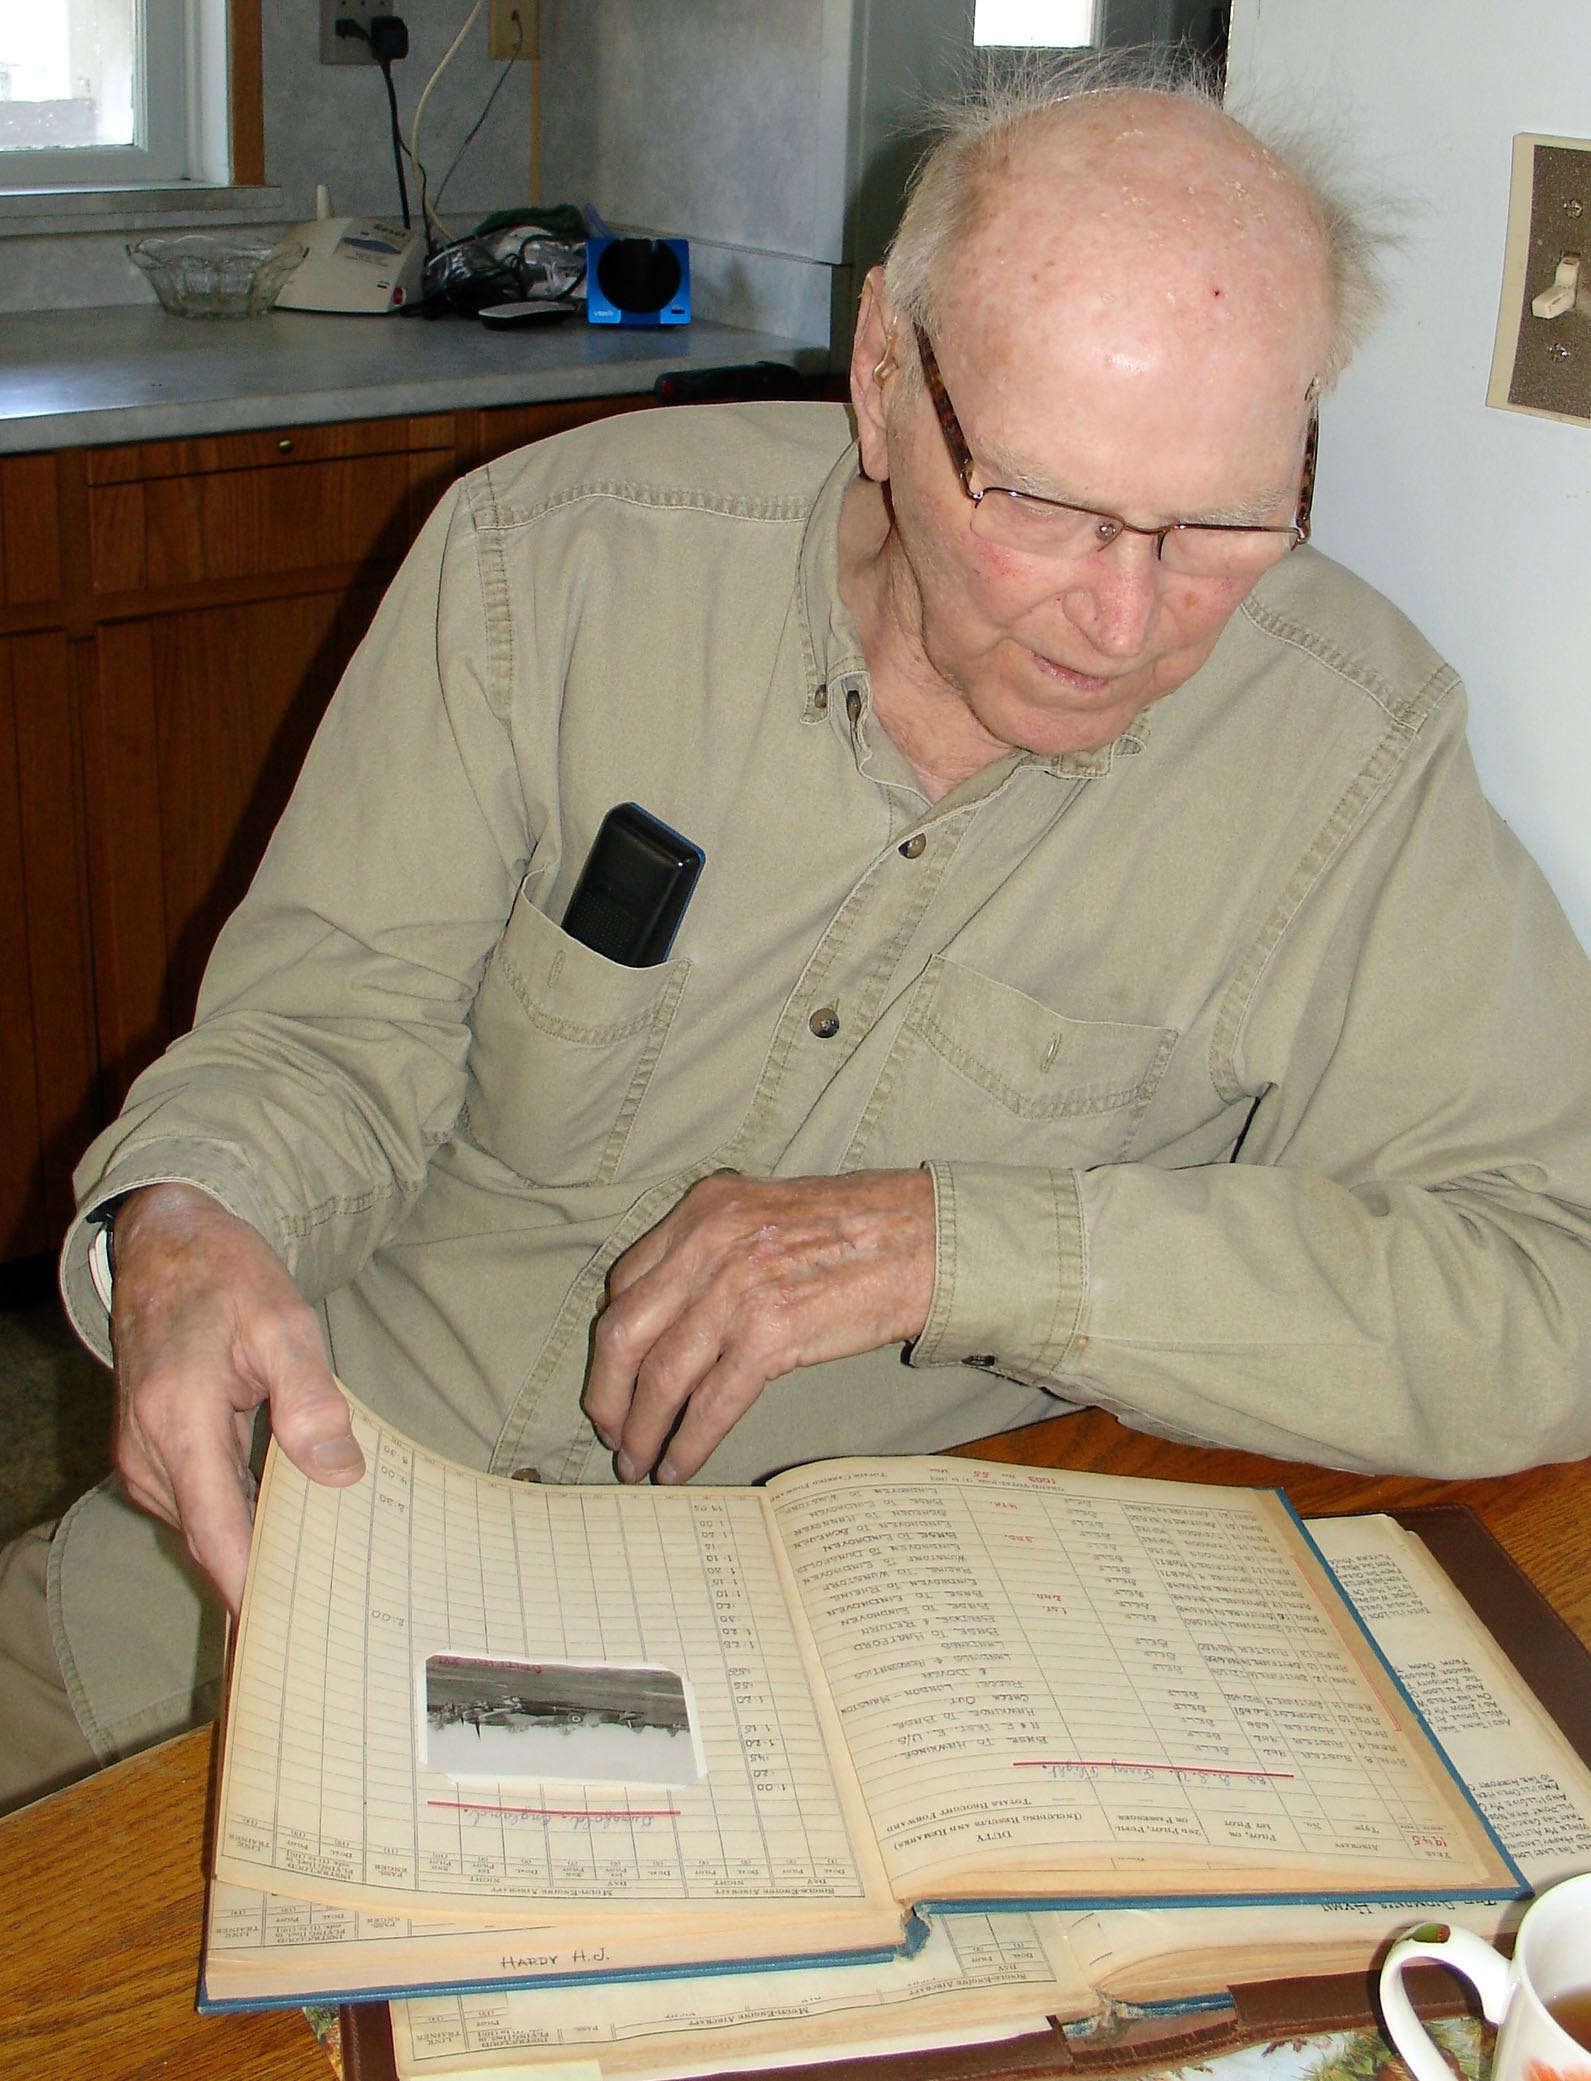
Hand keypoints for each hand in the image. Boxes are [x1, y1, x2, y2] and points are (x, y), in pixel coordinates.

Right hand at [108, 1183, 364, 1612]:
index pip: (215, 1530)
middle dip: (263, 1576)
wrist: (167, 1243)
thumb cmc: (226, 1278)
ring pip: (204, 1524)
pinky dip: (238, 1516)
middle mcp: (148, 1452)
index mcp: (177, 1422)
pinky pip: (197, 1502)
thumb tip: (339, 1472)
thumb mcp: (283, 1323)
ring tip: (326, 1573)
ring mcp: (142, 1457)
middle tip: (333, 1612)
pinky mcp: (149, 1455)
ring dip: (254, 1545)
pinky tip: (289, 1522)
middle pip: (211, 1537)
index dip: (248, 1586)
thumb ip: (310, 1399)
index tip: (284, 1632)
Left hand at [583, 1169, 935, 1485]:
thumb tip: (682, 1313)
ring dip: (642, 1429)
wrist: (923, 1239)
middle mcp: (708, 1246)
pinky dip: (688, 1442)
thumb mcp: (766, 1214)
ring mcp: (736, 1291)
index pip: (626, 1282)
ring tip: (637, 1461)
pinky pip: (711, 1404)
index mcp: (703, 1212)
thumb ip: (717, 1249)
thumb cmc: (859, 1228)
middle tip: (609, 1430)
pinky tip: (679, 1465)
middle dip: (606, 1392)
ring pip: (660, 1376)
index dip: (613, 1338)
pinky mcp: (770, 1335)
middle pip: (623, 1331)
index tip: (614, 1374)